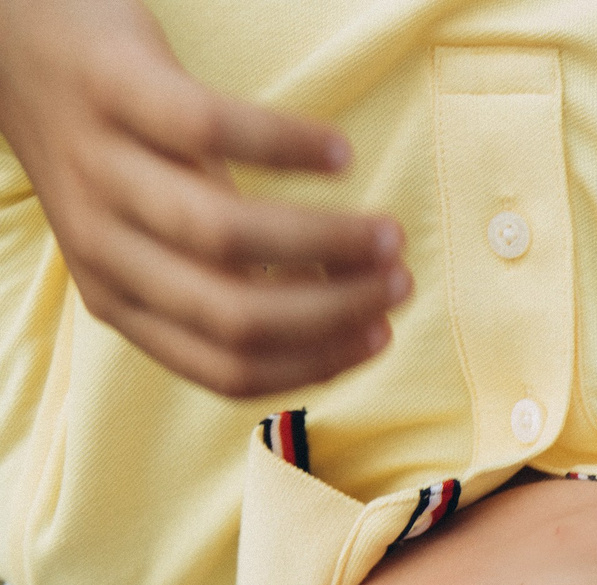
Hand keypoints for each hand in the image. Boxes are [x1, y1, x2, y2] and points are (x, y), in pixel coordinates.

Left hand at [0, 0, 408, 396]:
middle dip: (336, 311)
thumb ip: (218, 284)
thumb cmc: (113, 149)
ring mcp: (99, 166)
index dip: (317, 364)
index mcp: (117, 297)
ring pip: (226, 234)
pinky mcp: (112, 89)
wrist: (15, 44)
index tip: (381, 338)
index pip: (224, 369)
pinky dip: (290, 146)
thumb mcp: (147, 238)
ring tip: (388, 233)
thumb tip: (337, 324)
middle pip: (235, 314)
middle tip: (399, 285)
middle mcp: (100, 245)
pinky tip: (339, 152)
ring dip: (329, 242)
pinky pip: (211, 127)